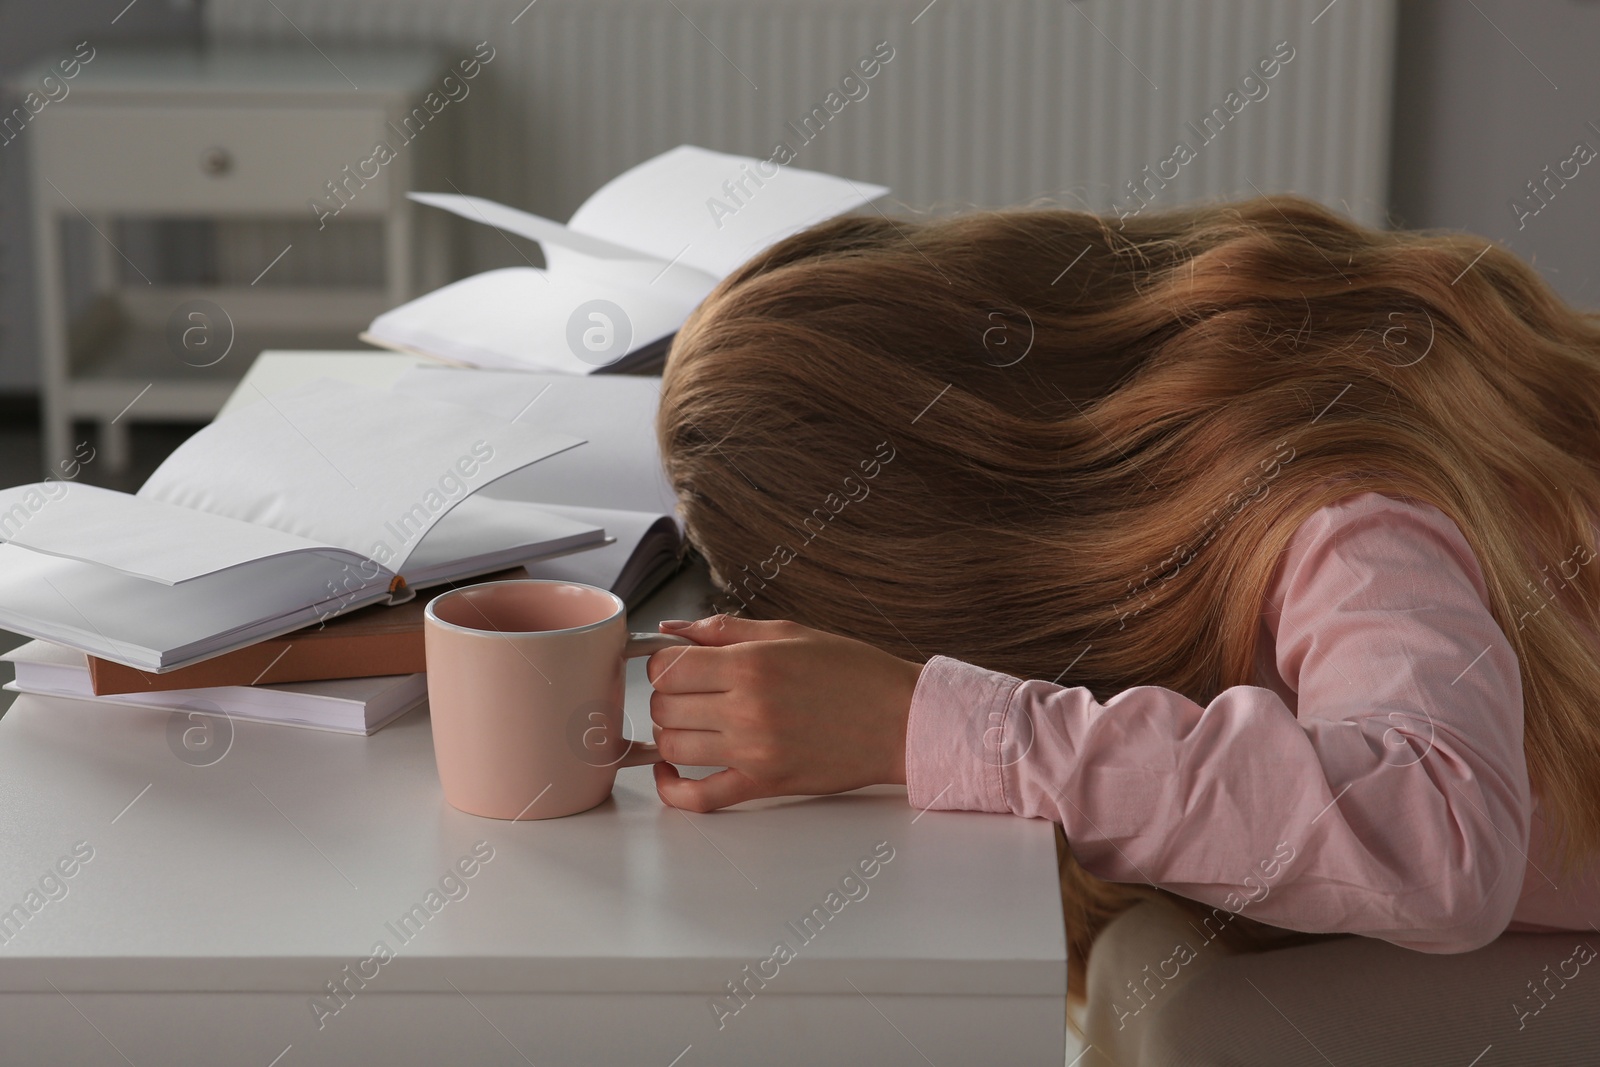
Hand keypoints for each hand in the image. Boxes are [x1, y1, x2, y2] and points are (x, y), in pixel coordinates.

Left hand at [645, 614, 923, 811]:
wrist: (900, 719)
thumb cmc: (854, 673)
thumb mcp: (789, 633)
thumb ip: (725, 629)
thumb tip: (671, 630)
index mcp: (751, 665)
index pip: (667, 667)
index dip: (663, 664)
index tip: (678, 665)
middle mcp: (746, 708)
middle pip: (663, 706)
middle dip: (667, 696)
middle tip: (690, 691)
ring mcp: (752, 751)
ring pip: (672, 746)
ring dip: (671, 733)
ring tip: (692, 722)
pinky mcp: (763, 784)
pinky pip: (698, 798)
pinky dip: (672, 788)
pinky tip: (670, 771)